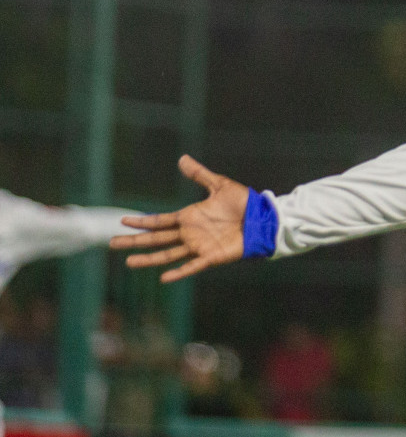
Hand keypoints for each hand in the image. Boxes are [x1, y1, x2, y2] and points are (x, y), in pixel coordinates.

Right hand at [110, 155, 249, 282]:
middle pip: (156, 238)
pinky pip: (192, 266)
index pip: (159, 221)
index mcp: (189, 217)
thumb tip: (182, 159)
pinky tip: (164, 278)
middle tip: (112, 243)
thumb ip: (200, 174)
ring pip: (168, 254)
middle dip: (134, 241)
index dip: (141, 222)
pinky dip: (179, 272)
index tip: (122, 221)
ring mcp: (199, 246)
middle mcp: (190, 233)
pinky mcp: (212, 257)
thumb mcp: (219, 185)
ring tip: (129, 261)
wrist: (263, 218)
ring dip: (149, 258)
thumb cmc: (244, 203)